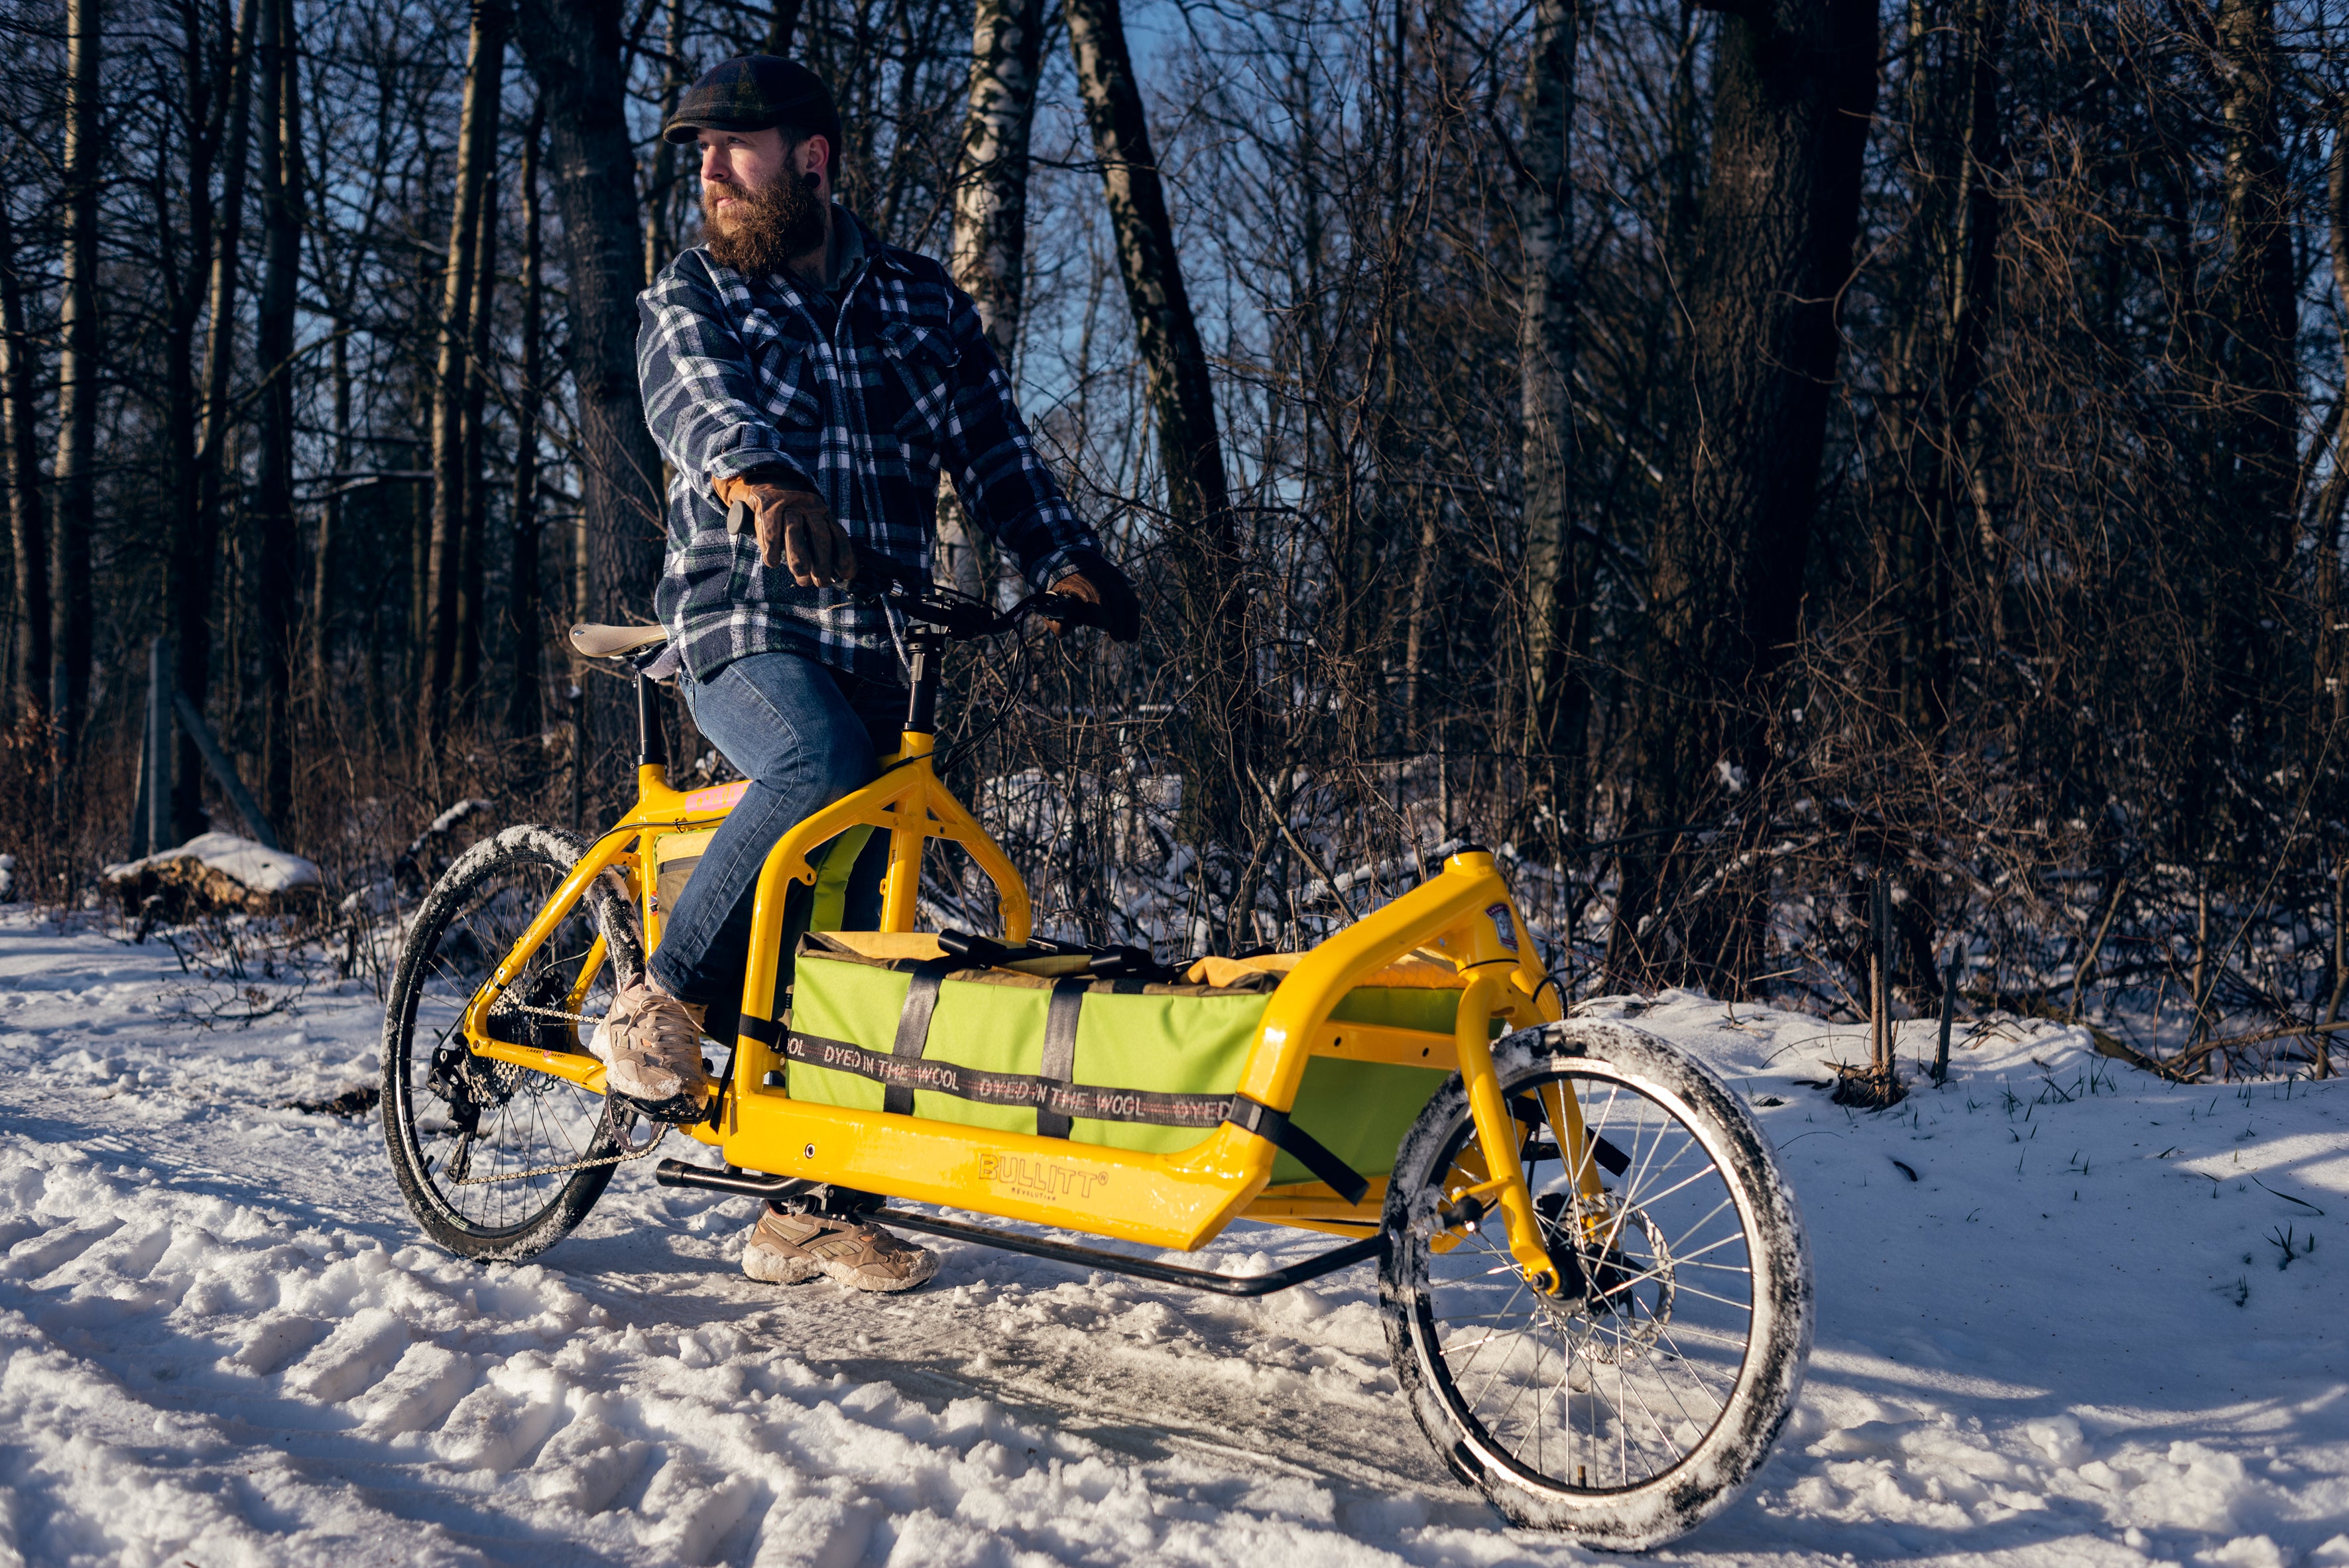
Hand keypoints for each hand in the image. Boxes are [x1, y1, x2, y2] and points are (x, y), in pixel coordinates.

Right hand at [713, 472, 855, 587]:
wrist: (765, 484)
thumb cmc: (790, 515)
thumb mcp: (807, 524)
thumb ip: (816, 545)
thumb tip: (829, 575)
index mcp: (822, 512)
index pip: (837, 533)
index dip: (844, 554)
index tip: (847, 575)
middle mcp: (808, 507)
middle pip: (819, 533)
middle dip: (822, 561)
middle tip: (822, 583)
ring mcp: (788, 505)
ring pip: (795, 530)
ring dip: (798, 556)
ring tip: (801, 576)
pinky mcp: (767, 505)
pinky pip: (771, 527)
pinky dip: (772, 546)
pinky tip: (773, 562)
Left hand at [1047, 549, 1140, 641]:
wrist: (1073, 560)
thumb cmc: (1061, 586)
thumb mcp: (1052, 599)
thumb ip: (1055, 618)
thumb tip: (1063, 634)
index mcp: (1080, 579)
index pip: (1094, 593)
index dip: (1101, 609)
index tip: (1105, 627)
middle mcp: (1100, 576)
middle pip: (1115, 597)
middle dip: (1119, 619)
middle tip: (1117, 639)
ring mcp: (1113, 578)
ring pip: (1128, 599)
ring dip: (1131, 621)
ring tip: (1129, 639)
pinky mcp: (1122, 582)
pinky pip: (1131, 600)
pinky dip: (1133, 617)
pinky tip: (1132, 632)